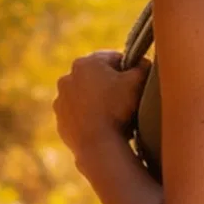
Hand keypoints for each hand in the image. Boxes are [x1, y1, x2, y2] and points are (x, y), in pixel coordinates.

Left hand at [54, 49, 146, 163]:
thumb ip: (142, 66)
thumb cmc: (117, 109)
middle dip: (110, 86)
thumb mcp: (137, 82)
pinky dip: (89, 118)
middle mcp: (67, 78)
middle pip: (97, 78)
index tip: (135, 84)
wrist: (97, 144)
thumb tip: (143, 62)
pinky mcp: (61, 121)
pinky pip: (79, 116)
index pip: (113, 59)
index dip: (128, 70)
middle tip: (125, 101)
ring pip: (86, 96)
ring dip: (98, 102)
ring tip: (114, 116)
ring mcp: (61, 101)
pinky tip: (102, 126)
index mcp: (85, 63)